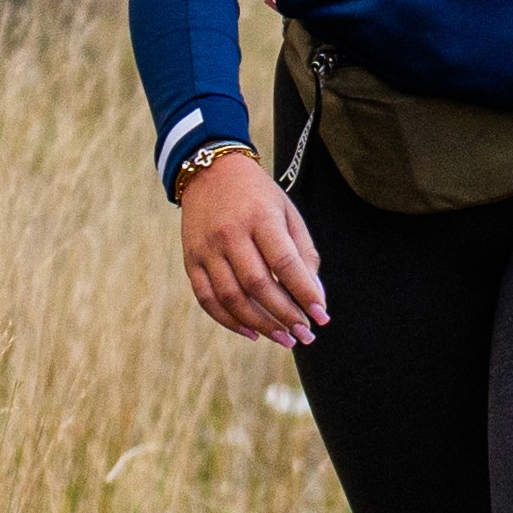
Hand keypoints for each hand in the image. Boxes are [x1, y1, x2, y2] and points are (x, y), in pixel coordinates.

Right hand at [176, 149, 328, 346]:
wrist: (210, 173)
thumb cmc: (258, 196)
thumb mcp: (288, 213)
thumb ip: (303, 253)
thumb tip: (315, 297)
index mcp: (260, 217)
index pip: (285, 263)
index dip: (304, 293)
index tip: (321, 316)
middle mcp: (230, 234)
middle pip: (258, 284)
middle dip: (285, 315)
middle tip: (305, 335)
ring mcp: (207, 249)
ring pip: (232, 297)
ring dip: (260, 325)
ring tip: (284, 339)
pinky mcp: (191, 261)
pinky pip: (208, 299)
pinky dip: (229, 321)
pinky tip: (252, 333)